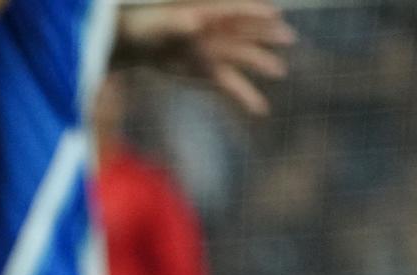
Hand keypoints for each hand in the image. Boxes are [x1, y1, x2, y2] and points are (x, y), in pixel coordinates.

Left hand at [116, 1, 294, 115]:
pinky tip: (260, 108)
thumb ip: (178, 25)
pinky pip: (231, 86)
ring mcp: (218, 54)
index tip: (274, 12)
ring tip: (279, 71)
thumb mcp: (161, 25)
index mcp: (211, 15)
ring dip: (262, 63)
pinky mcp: (210, 74)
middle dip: (268, 35)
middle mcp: (221, 34)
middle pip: (250, 33)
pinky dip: (244, 97)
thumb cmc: (150, 26)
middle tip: (288, 37)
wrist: (140, 43)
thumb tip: (193, 23)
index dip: (255, 11)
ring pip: (245, 59)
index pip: (238, 10)